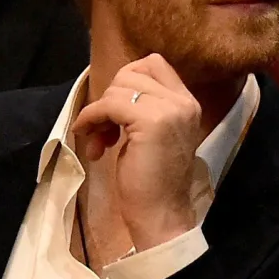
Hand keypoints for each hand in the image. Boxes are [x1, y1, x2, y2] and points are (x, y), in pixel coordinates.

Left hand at [72, 54, 200, 250]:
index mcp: (186, 102)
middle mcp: (183, 102)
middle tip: (102, 129)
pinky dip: (91, 118)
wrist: (161, 215)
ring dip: (98, 113)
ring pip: (117, 87)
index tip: (113, 109)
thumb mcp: (148, 134)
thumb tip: (110, 91)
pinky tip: (92, 142)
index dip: (125, 80)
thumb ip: (140, 108)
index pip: (153, 63)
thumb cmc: (150, 180)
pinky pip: (108, 105)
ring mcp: (170, 110)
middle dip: (108, 98)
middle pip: (130, 72)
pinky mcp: (152, 121)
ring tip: (98, 142)